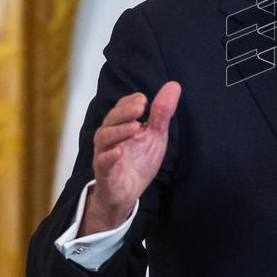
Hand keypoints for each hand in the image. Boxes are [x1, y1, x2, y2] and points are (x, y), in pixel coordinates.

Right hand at [80, 81, 181, 234]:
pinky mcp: (105, 173)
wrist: (128, 192)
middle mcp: (109, 137)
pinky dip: (109, 157)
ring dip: (119, 131)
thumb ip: (162, 112)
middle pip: (111, 119)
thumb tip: (174, 85)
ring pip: (105, 138)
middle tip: (141, 107)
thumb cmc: (139, 160)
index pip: (121, 107)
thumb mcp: (155, 134)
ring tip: (136, 127)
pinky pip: (102, 163)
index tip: (144, 100)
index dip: (130, 102)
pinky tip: (118, 152)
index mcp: (120, 125)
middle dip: (125, 112)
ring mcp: (104, 154)